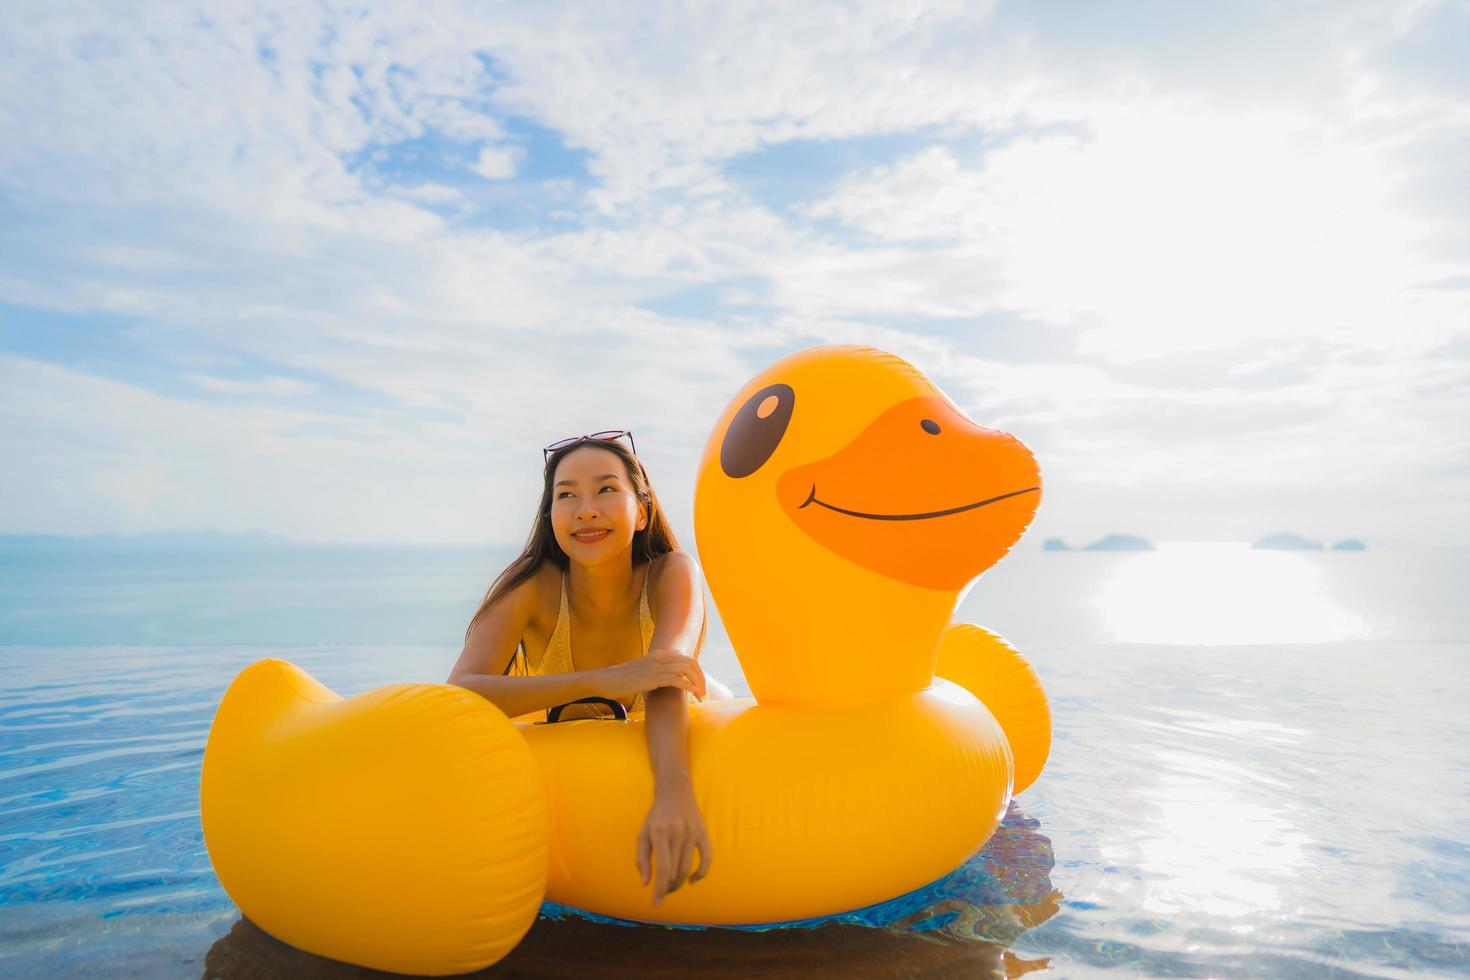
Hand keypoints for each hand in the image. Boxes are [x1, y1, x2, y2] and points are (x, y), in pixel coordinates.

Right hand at [597, 648, 705, 702]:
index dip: (698, 672)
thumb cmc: (622, 679)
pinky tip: (692, 694)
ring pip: (686, 670)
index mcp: (659, 654)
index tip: (700, 686)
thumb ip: (656, 672)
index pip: (687, 659)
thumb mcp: (643, 671)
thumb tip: (668, 680)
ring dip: (697, 683)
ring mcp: (655, 667)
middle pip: (691, 663)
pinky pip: (676, 680)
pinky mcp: (651, 678)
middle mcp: (659, 657)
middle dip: (701, 678)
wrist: (604, 680)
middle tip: (704, 692)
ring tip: (701, 696)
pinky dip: (688, 687)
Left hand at [636, 780, 711, 906]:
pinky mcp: (704, 832)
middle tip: (661, 892)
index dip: (659, 889)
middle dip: (667, 887)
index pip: (661, 868)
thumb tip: (645, 883)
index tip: (656, 904)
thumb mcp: (643, 833)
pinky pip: (707, 858)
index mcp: (659, 833)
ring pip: (687, 868)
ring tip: (671, 886)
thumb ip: (642, 859)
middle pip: (674, 871)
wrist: (675, 790)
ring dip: (679, 883)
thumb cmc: (656, 815)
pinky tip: (692, 880)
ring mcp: (693, 832)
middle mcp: (677, 833)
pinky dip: (701, 873)